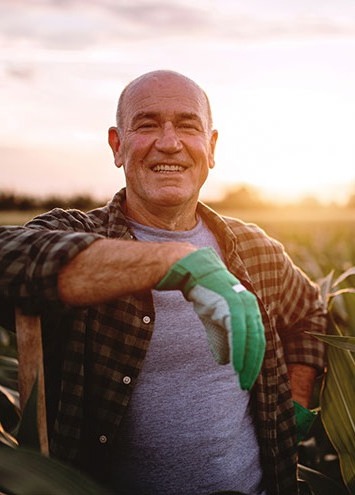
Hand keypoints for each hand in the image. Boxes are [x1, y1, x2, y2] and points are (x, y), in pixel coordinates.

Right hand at [156, 247, 265, 389]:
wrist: (194, 273)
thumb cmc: (205, 295)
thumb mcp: (215, 321)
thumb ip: (221, 339)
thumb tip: (225, 361)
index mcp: (250, 310)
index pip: (257, 339)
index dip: (254, 360)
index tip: (248, 376)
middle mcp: (250, 307)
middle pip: (258, 342)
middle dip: (253, 365)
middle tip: (246, 384)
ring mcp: (242, 305)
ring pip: (250, 339)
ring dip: (247, 362)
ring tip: (242, 379)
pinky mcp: (231, 305)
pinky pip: (238, 332)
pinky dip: (239, 350)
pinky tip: (236, 364)